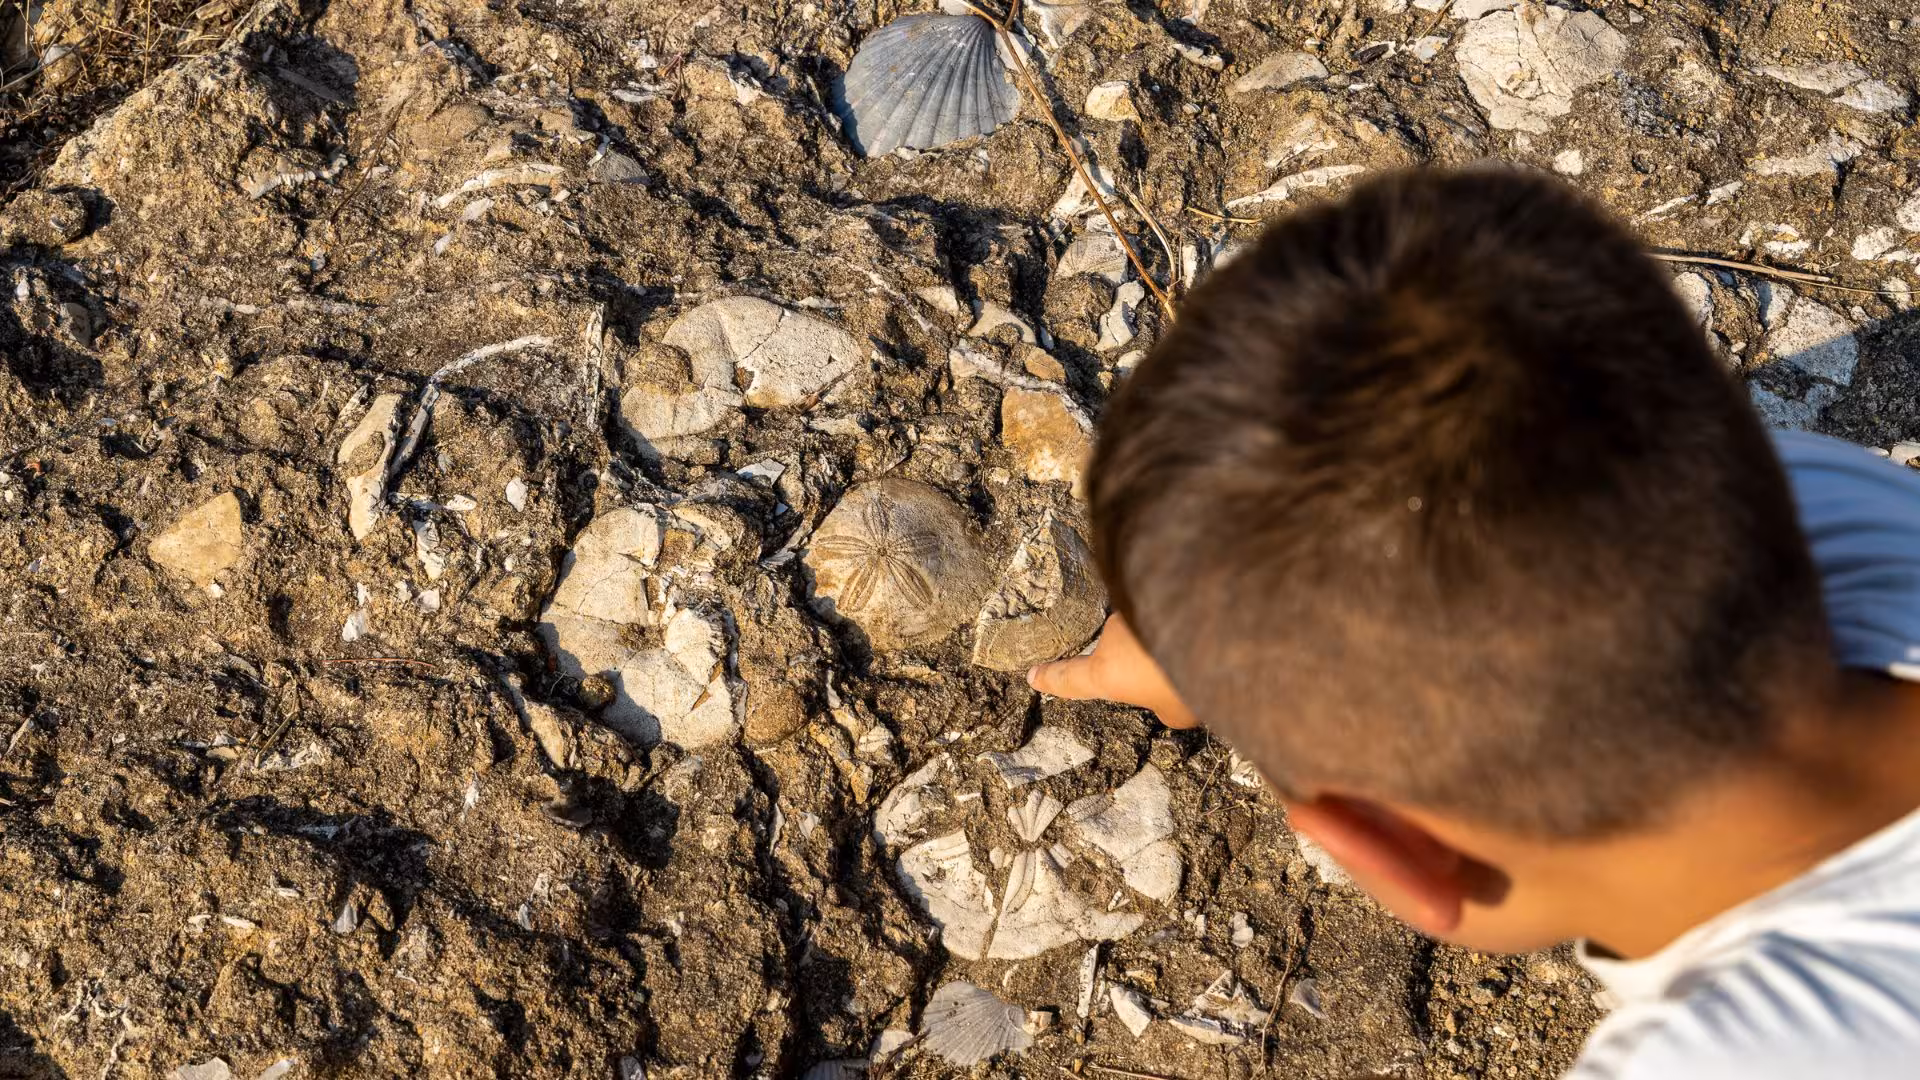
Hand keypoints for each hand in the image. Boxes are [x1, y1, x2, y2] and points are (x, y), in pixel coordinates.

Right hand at [1026, 614, 1199, 728]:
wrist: (1216, 624)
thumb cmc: (1191, 679)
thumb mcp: (1178, 709)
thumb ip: (1165, 702)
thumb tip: (1167, 687)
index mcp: (1108, 673)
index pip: (1071, 679)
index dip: (1052, 680)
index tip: (1033, 675)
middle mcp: (1113, 635)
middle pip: (1125, 649)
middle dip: (1149, 658)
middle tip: (1177, 668)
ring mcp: (1132, 604)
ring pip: (1151, 622)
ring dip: (1172, 633)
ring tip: (1204, 645)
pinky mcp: (1156, 581)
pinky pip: (1168, 601)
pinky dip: (1185, 612)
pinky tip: (1209, 620)